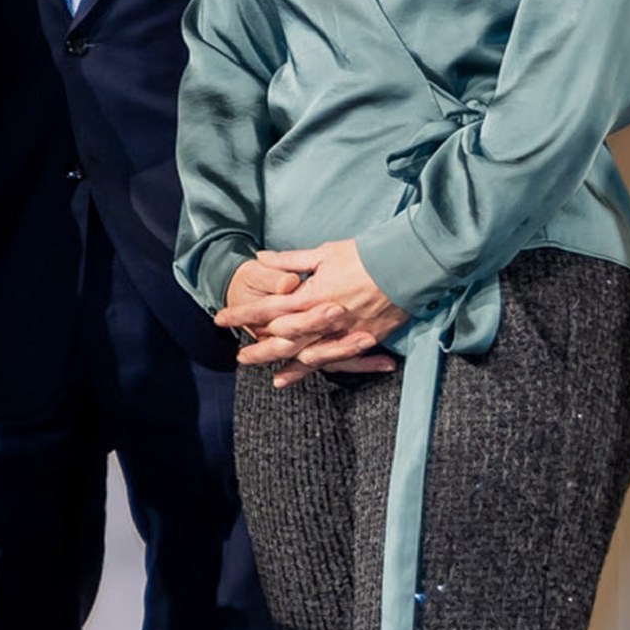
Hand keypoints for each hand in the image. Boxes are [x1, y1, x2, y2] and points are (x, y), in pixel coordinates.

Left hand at [215, 240, 403, 386]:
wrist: (410, 263)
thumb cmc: (366, 254)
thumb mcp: (324, 252)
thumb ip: (291, 260)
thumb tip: (261, 257)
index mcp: (311, 293)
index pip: (267, 307)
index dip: (242, 314)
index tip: (220, 319)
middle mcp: (324, 316)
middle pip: (283, 338)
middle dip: (259, 349)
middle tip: (240, 358)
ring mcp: (345, 330)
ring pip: (308, 353)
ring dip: (286, 365)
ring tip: (268, 376)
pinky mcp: (366, 337)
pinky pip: (338, 358)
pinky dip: (319, 369)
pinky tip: (305, 377)